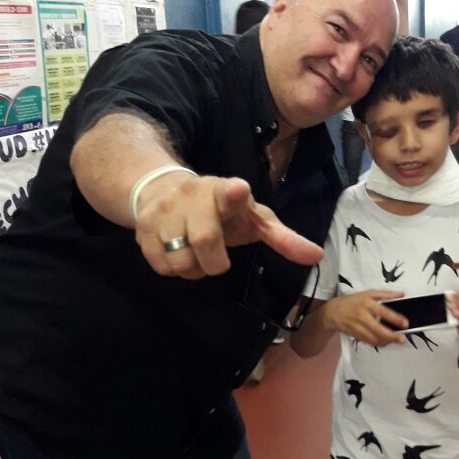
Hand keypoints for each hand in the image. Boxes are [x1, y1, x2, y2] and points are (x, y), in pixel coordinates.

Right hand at [134, 172, 322, 278]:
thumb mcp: (252, 218)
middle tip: (217, 258)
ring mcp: (164, 210)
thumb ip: (282, 238)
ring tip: (196, 255)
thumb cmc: (219, 209)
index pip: (229, 192)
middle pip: (204, 241)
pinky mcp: (142, 227)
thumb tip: (316, 256)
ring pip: (180, 260)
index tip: (239, 189)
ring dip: (194, 269)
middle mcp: (192, 196)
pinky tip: (178, 253)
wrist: (161, 188)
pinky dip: (174, 270)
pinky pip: (161, 265)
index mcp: (225, 192)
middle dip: (214, 262)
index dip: (234, 194)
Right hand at [322, 290, 407, 347]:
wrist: (332, 312)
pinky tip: (386, 341)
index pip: (383, 312)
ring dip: (387, 341)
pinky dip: (379, 343)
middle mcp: (362, 317)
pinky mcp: (356, 336)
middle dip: (392, 336)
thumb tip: (401, 294)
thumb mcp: (367, 293)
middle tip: (402, 339)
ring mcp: (359, 328)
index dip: (395, 318)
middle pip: (378, 330)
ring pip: (374, 339)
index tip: (405, 323)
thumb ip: (385, 294)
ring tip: (396, 340)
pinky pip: (370, 342)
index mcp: (366, 304)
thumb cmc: (352, 301)